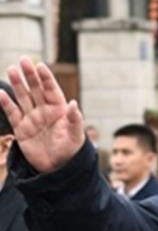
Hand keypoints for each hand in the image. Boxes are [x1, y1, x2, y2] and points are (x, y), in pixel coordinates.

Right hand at [0, 57, 84, 172]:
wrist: (57, 170)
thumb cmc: (70, 152)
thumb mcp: (76, 136)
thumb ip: (75, 120)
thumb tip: (74, 104)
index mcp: (59, 110)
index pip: (52, 90)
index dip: (46, 78)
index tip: (40, 66)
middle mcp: (44, 111)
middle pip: (36, 89)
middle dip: (30, 75)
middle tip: (24, 60)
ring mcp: (32, 119)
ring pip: (23, 97)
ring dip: (17, 84)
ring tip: (12, 70)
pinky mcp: (21, 129)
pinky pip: (13, 114)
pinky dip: (6, 104)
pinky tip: (1, 93)